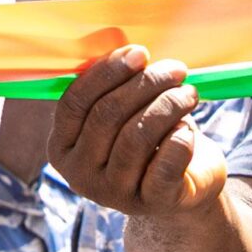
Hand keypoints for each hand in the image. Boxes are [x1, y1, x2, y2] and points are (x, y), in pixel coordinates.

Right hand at [44, 47, 226, 214]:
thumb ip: (112, 89)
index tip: (140, 53)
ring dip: (168, 105)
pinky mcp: (151, 204)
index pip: (75, 103)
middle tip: (175, 70)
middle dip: (145, 84)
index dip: (107, 73)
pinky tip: (189, 127)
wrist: (182, 190)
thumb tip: (126, 47)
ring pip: (137, 136)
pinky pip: (166, 164)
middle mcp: (80, 175)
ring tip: (189, 93)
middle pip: (107, 115)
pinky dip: (181, 139)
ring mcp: (113, 194)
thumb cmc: (149, 141)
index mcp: (62, 147)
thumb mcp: (122, 116)